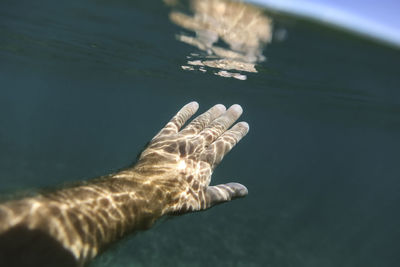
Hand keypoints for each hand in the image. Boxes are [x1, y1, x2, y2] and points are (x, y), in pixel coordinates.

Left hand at [134, 102, 248, 213]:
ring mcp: (180, 140)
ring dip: (210, 114)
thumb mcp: (204, 200)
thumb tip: (245, 191)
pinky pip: (176, 121)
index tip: (244, 124)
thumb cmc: (176, 199)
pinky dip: (184, 112)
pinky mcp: (163, 137)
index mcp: (207, 161)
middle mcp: (195, 147)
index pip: (226, 143)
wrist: (147, 190)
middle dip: (227, 119)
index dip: (236, 133)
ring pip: (198, 123)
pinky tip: (193, 104)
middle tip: (237, 108)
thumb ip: (225, 192)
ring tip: (220, 106)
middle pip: (215, 129)